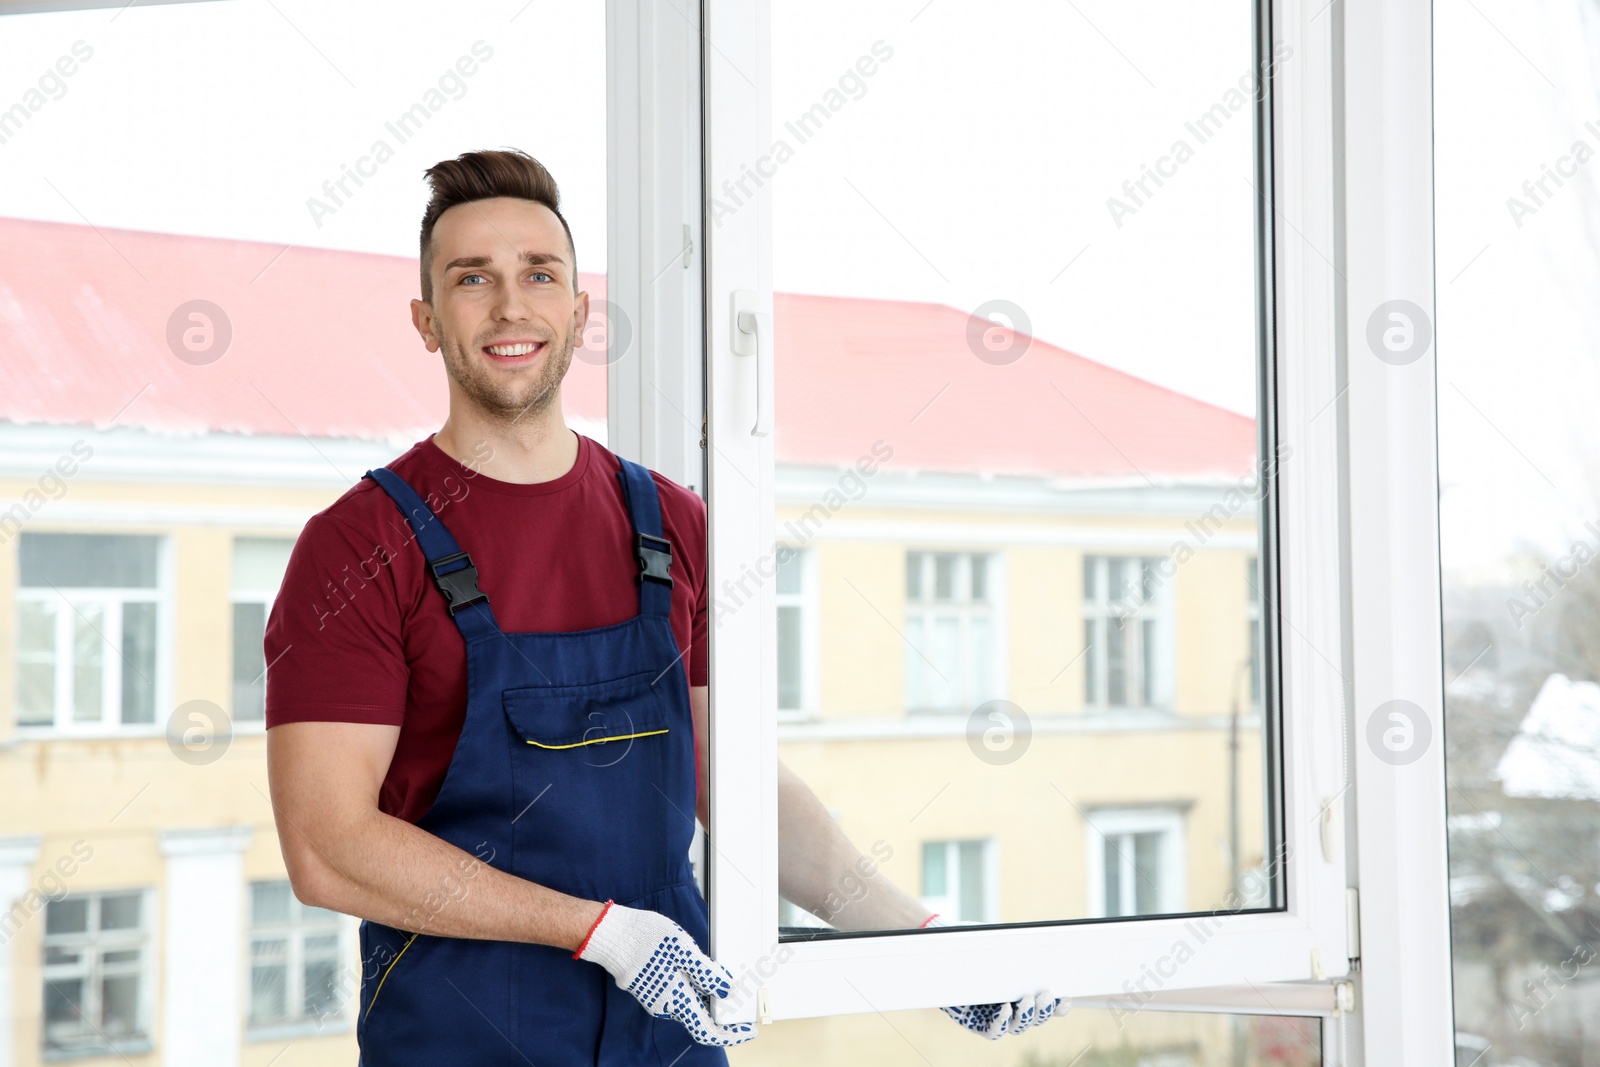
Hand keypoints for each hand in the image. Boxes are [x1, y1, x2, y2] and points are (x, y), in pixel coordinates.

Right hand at [574, 900, 757, 1046]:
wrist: (613, 935)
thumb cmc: (645, 940)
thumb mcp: (684, 951)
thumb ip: (707, 973)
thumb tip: (726, 990)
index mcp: (677, 1000)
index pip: (708, 1031)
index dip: (730, 1034)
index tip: (747, 1030)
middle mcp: (667, 1006)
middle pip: (702, 1017)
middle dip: (723, 1008)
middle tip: (740, 994)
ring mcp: (659, 998)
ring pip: (691, 1002)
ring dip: (708, 993)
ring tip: (721, 973)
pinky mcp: (654, 988)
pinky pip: (680, 992)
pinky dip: (695, 985)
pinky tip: (700, 967)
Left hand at [923, 914, 1067, 1038]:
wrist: (940, 950)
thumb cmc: (971, 943)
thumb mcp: (996, 942)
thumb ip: (1015, 944)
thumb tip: (1040, 939)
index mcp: (1022, 991)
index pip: (1048, 1006)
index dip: (1059, 1007)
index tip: (1066, 996)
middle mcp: (1012, 1007)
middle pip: (1036, 1019)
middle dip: (1044, 1010)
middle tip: (1045, 993)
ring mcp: (994, 1017)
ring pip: (1018, 1027)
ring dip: (1027, 1016)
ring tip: (1027, 999)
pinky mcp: (975, 1023)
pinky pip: (993, 1032)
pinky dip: (1001, 1023)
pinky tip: (1005, 1009)